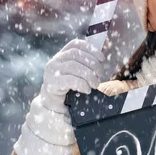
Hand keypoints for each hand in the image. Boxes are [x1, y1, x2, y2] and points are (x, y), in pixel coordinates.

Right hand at [14, 39, 104, 154]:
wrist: (55, 110)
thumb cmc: (72, 92)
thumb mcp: (81, 76)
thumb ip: (88, 67)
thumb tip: (105, 61)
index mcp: (62, 56)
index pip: (76, 44)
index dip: (90, 49)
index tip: (101, 59)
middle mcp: (54, 62)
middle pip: (76, 55)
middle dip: (92, 65)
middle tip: (99, 78)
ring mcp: (50, 72)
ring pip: (74, 67)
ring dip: (89, 76)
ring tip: (94, 86)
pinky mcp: (50, 85)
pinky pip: (69, 79)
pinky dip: (81, 84)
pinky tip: (86, 90)